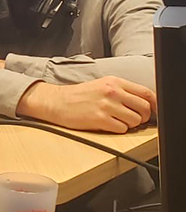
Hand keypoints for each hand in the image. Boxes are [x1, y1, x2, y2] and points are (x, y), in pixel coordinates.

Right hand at [16, 76, 156, 132]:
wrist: (56, 102)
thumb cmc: (79, 95)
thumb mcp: (102, 85)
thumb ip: (123, 91)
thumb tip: (145, 103)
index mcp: (115, 82)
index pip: (146, 93)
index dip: (155, 105)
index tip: (154, 112)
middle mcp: (112, 92)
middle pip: (145, 108)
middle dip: (144, 117)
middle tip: (135, 119)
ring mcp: (106, 106)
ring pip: (135, 120)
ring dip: (130, 124)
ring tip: (118, 122)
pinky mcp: (99, 119)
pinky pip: (122, 129)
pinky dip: (118, 129)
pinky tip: (108, 125)